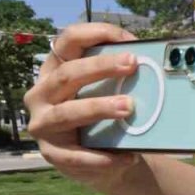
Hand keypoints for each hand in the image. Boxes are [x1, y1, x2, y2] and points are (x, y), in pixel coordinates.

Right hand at [23, 23, 141, 189]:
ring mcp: (43, 124)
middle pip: (67, 74)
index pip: (68, 41)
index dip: (95, 34)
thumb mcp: (109, 94)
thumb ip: (120, 79)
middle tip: (132, 64)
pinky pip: (76, 156)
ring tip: (128, 107)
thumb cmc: (105, 118)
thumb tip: (152, 62)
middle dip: (100, 67)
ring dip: (98, 107)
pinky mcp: (51, 154)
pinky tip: (128, 156)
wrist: (101, 161)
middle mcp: (42, 94)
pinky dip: (103, 157)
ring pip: (67, 112)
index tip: (129, 40)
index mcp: (55, 70)